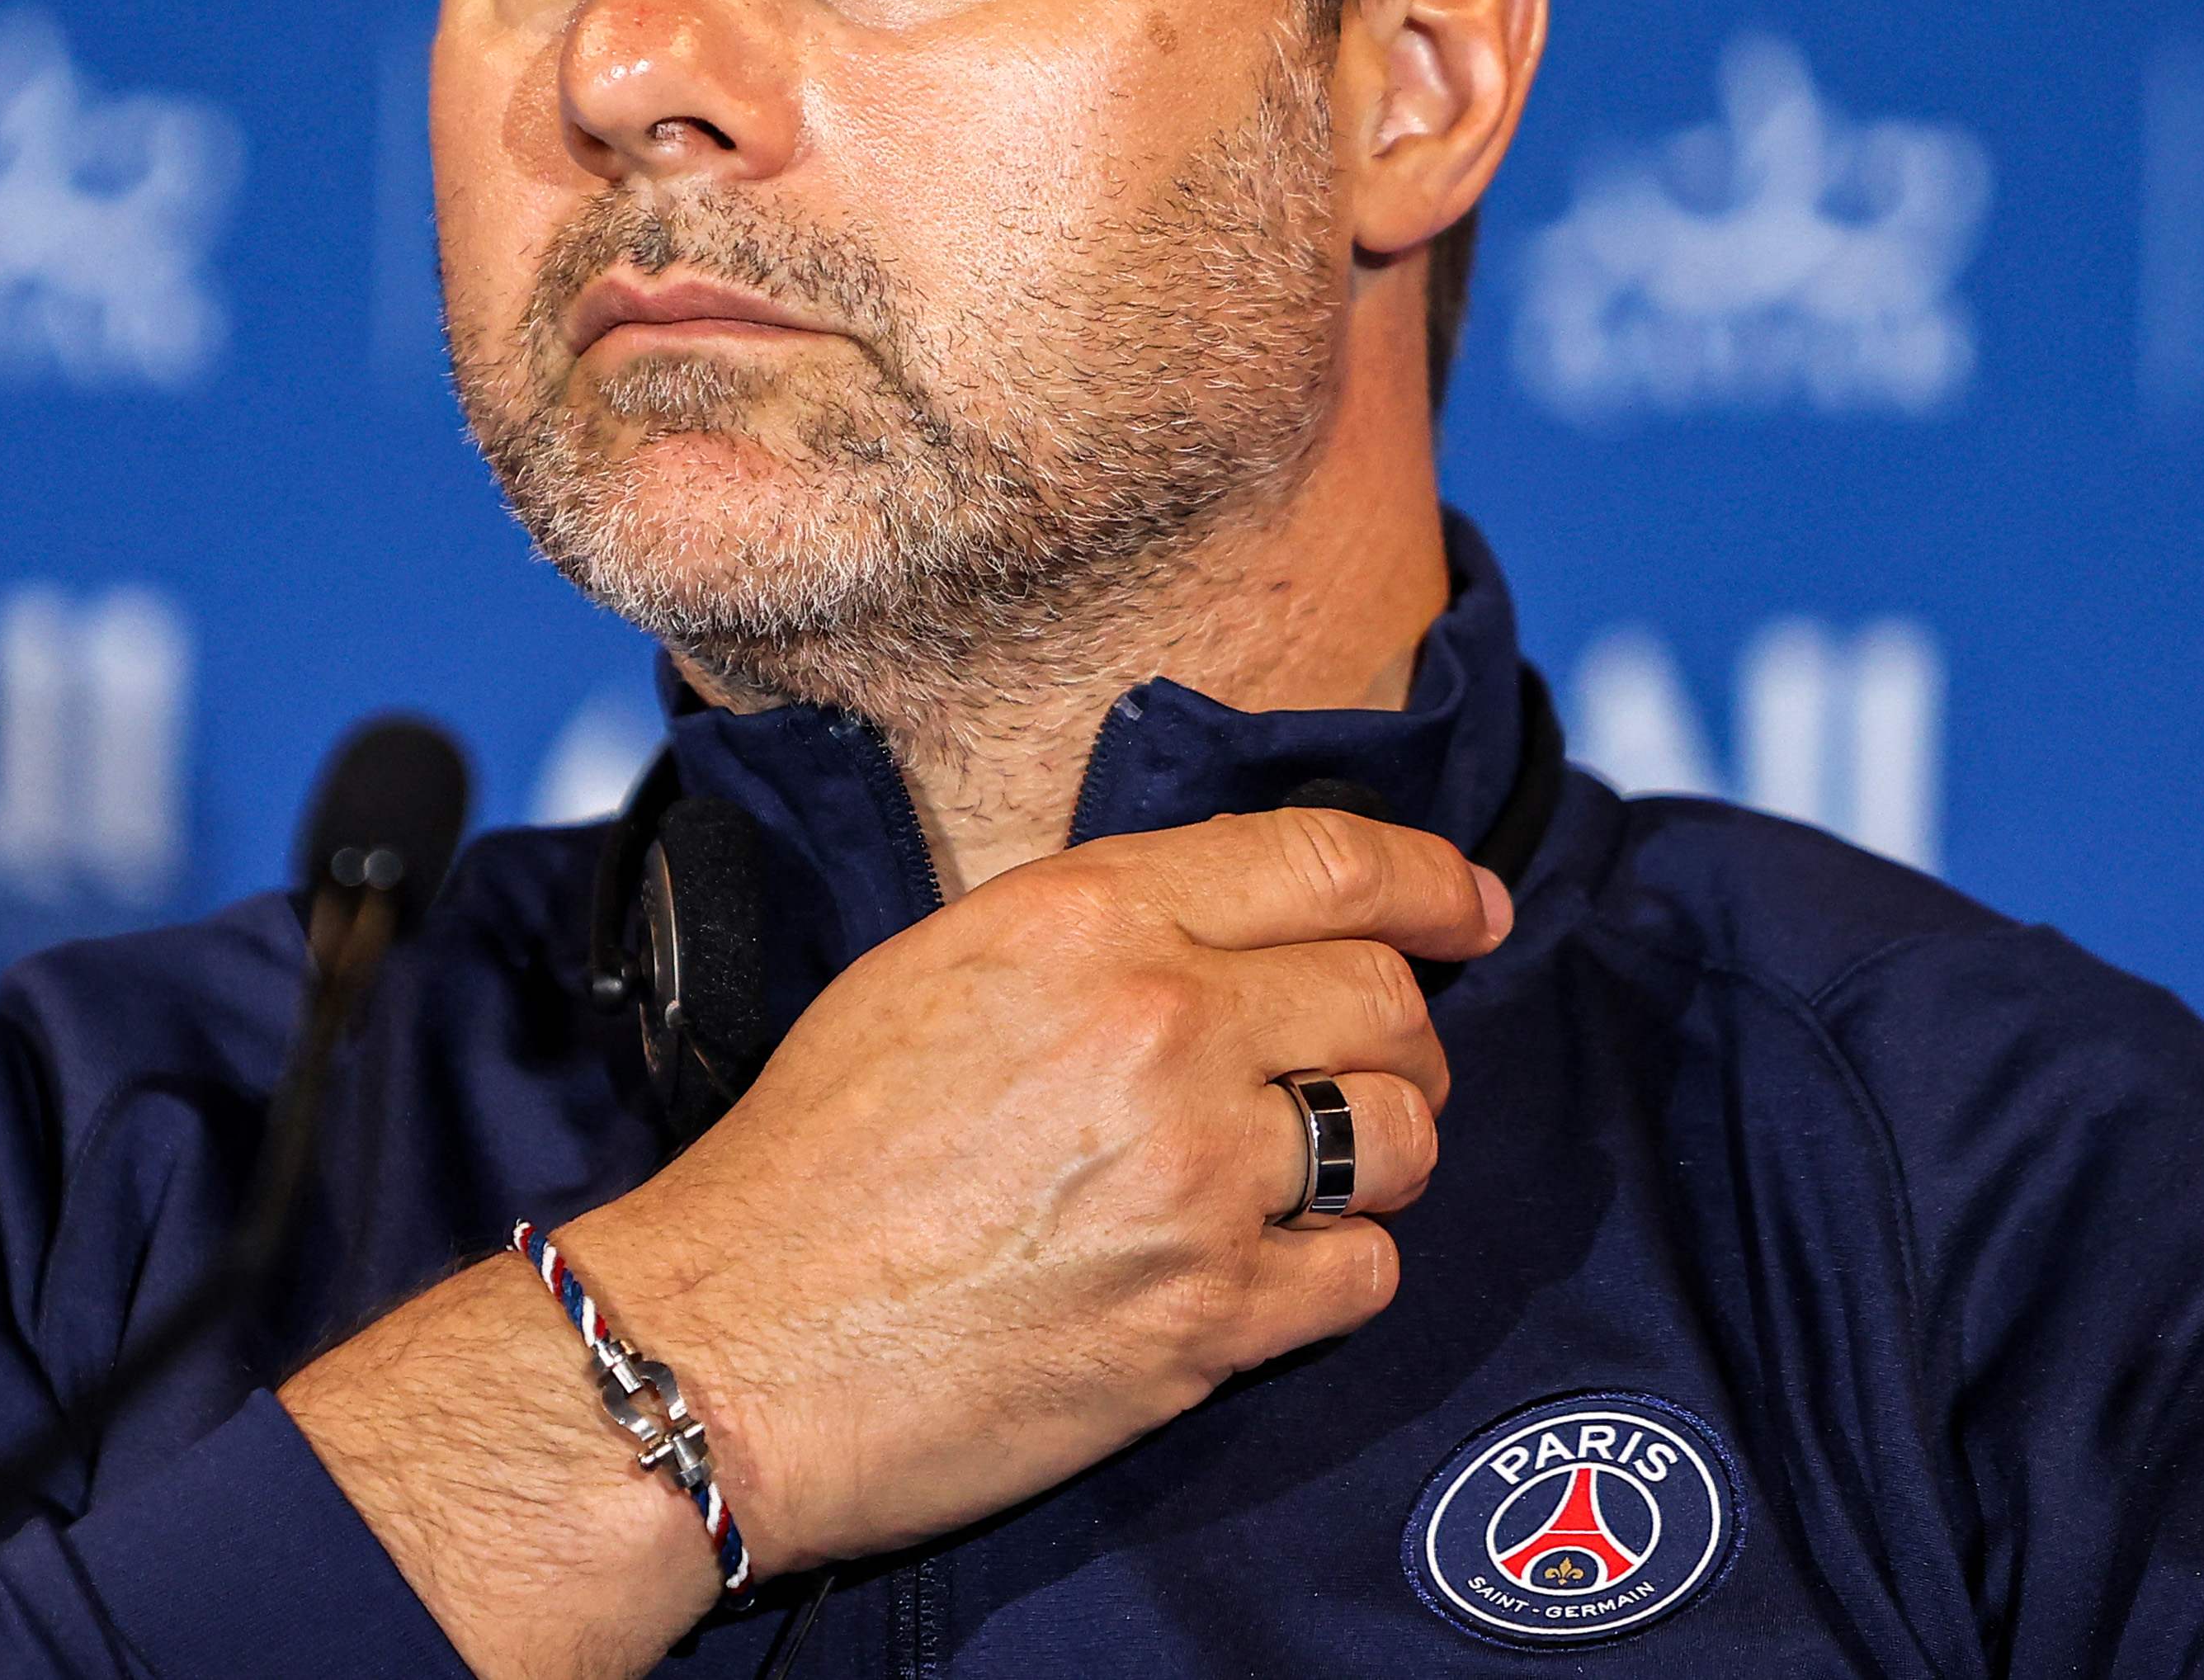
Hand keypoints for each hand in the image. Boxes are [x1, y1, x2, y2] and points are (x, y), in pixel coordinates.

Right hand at [282, 808, 1507, 1677]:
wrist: (731, 1342)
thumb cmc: (810, 1159)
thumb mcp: (938, 972)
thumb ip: (1095, 937)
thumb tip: (1228, 934)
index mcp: (1089, 917)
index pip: (1325, 862)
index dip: (1427, 878)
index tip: (1473, 902)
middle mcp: (1163, 1024)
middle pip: (1387, 1002)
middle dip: (1407, 1034)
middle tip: (1381, 1067)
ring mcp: (1198, 1175)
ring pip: (1400, 1137)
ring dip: (1385, 1153)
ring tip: (1323, 1172)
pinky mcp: (1211, 1316)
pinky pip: (1364, 1272)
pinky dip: (1339, 1270)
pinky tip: (1270, 1269)